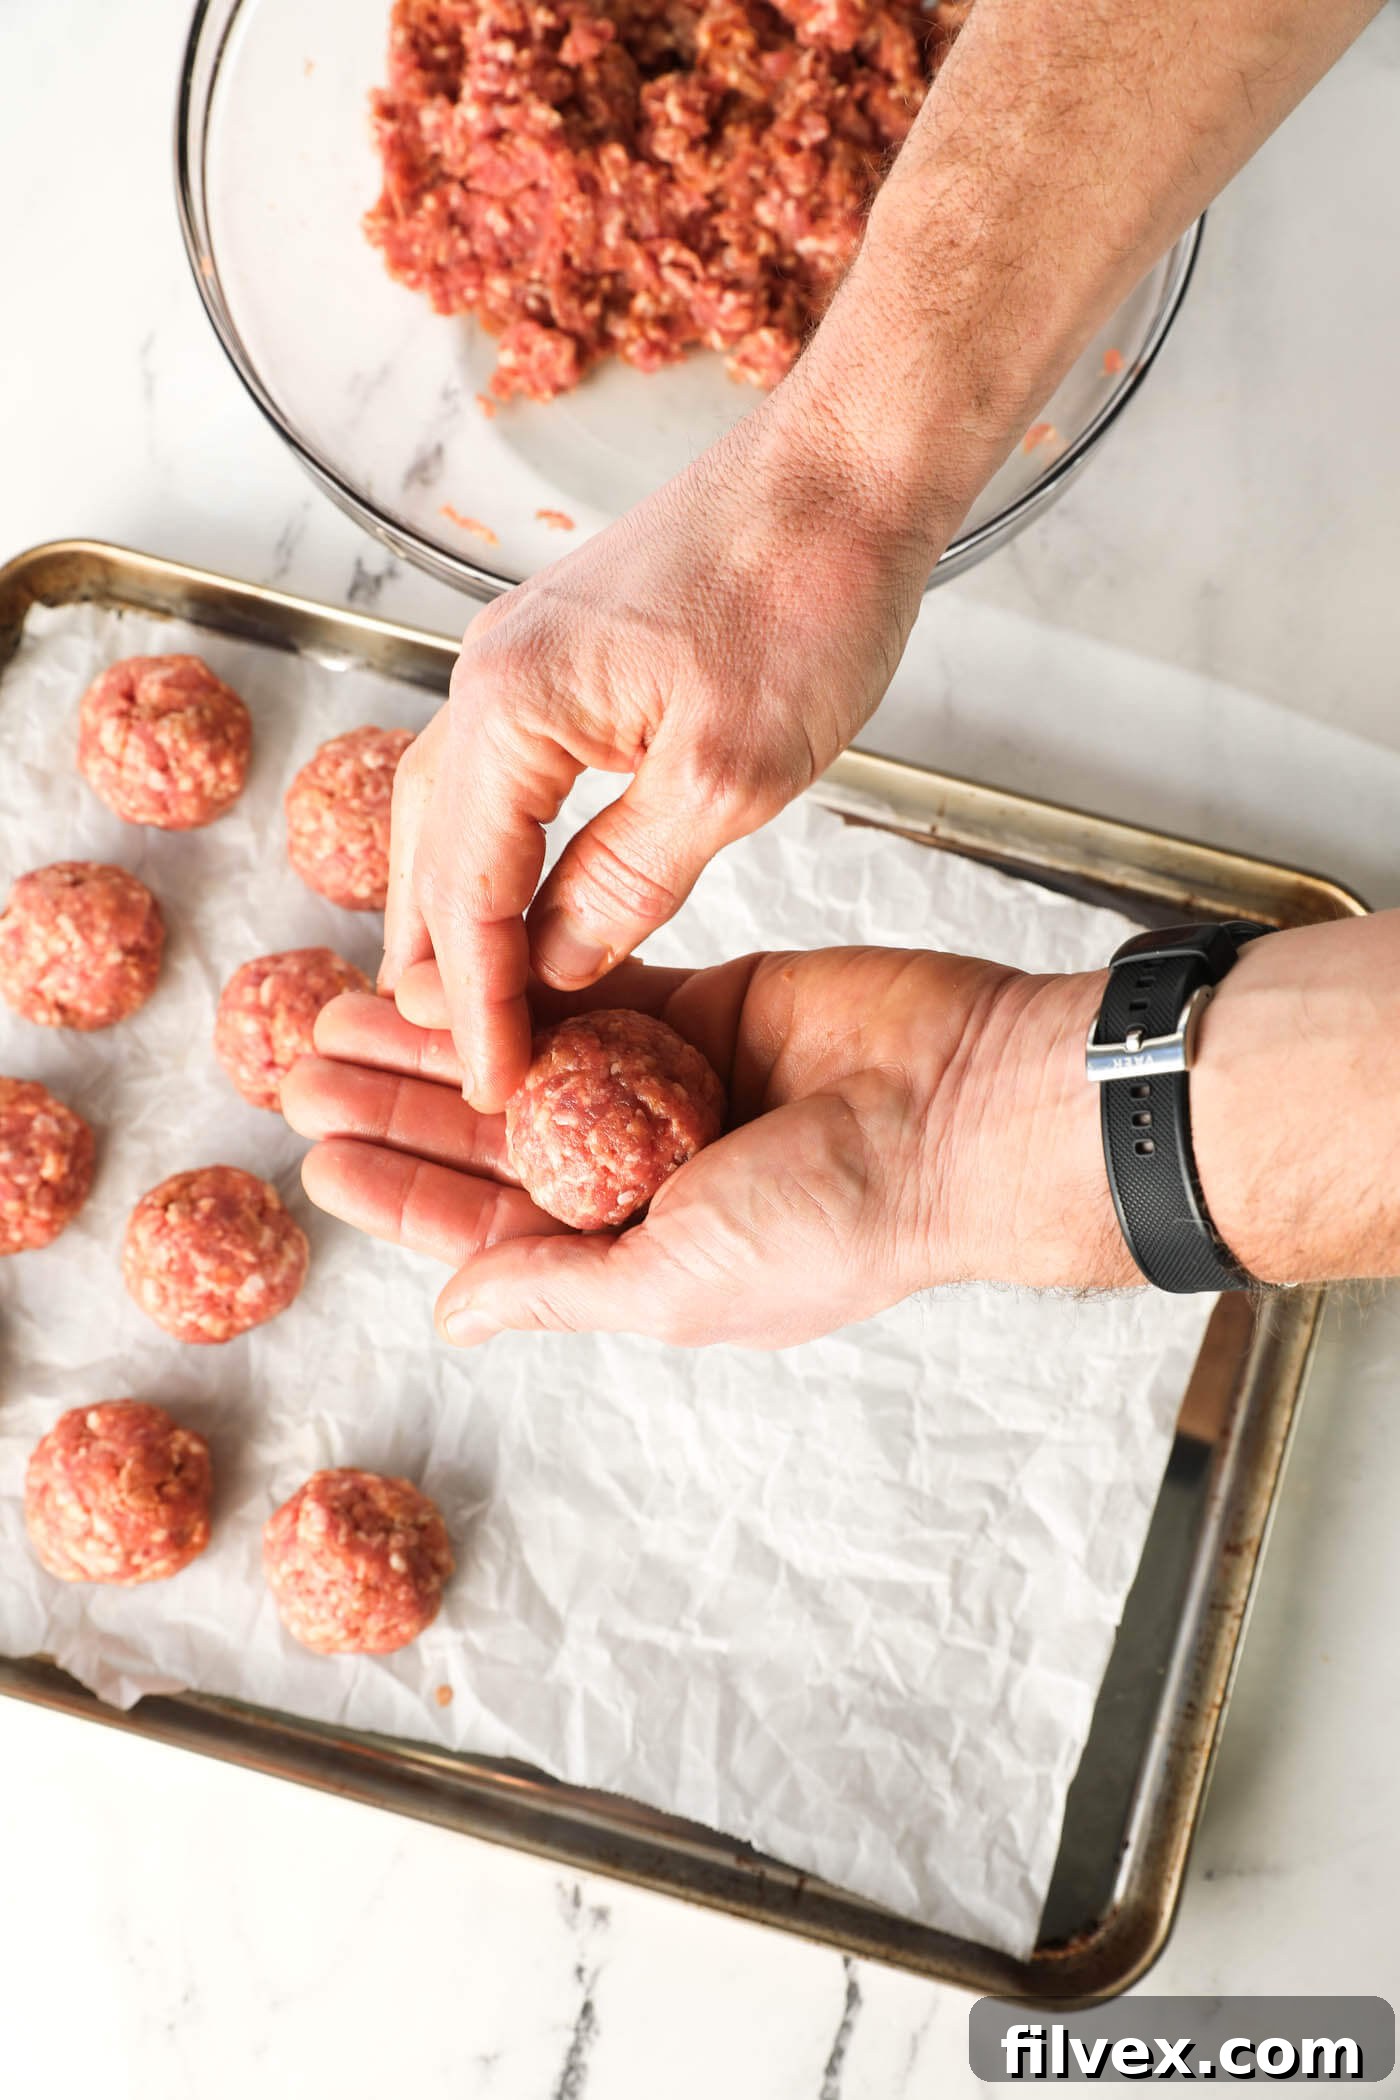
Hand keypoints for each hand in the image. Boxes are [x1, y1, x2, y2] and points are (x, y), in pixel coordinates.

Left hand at [282, 948, 1129, 1350]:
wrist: (963, 1100)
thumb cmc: (844, 1216)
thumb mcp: (678, 1278)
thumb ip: (562, 1288)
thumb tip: (456, 1318)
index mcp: (643, 1255)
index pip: (493, 1229)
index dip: (403, 1193)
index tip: (323, 1158)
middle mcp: (652, 1175)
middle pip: (494, 1137)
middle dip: (401, 1103)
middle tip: (306, 1067)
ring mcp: (678, 1088)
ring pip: (532, 1059)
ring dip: (446, 1034)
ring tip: (351, 1009)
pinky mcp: (707, 1009)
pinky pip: (599, 991)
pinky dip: (529, 980)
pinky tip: (455, 963)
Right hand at [380, 377, 954, 1114]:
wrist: (848, 467)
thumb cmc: (803, 596)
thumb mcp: (725, 778)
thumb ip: (626, 883)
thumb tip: (555, 966)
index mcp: (511, 708)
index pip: (469, 894)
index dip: (477, 1004)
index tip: (493, 1086)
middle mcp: (490, 675)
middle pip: (432, 852)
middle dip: (436, 962)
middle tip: (447, 1059)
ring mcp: (522, 655)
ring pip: (452, 809)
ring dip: (451, 905)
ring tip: (455, 993)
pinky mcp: (565, 650)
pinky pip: (496, 769)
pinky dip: (491, 845)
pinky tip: (514, 883)